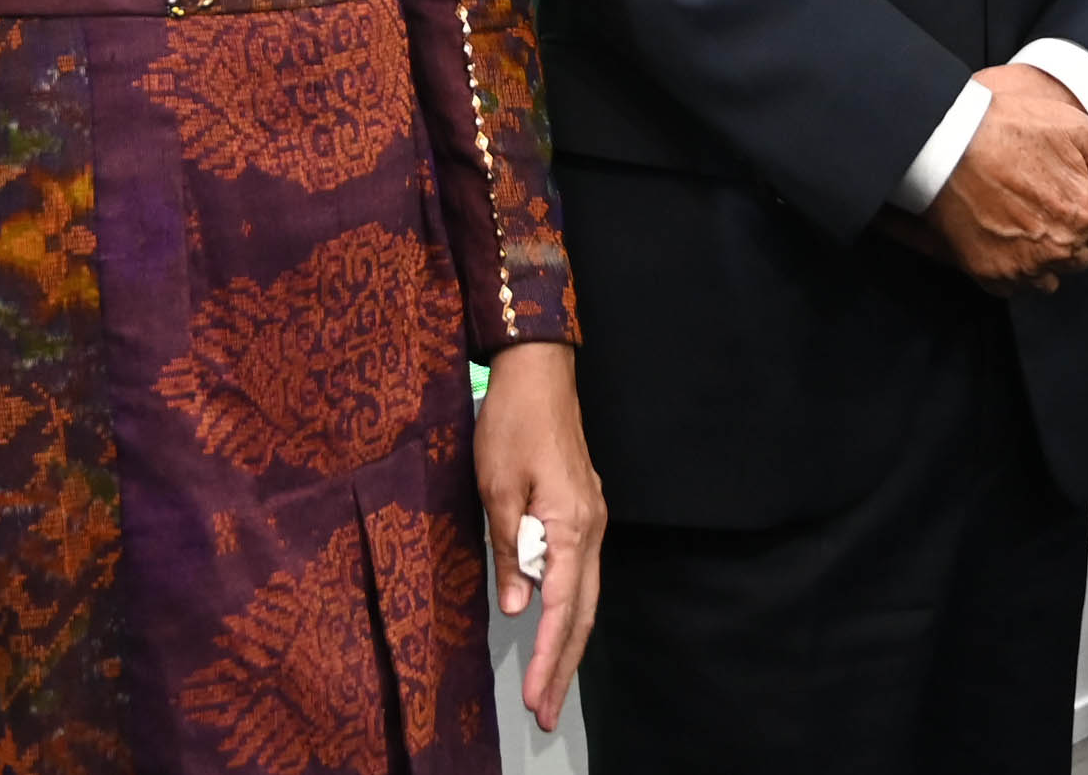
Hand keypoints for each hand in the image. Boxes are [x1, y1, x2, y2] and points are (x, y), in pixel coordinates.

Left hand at [472, 341, 602, 733]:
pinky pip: (579, 574)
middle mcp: (591, 529)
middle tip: (546, 715)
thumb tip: (517, 606)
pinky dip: (568, 610)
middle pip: (583, 614)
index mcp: (573, 526)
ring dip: (567, 644)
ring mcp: (591, 520)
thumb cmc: (513, 423)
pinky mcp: (581, 511)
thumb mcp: (497, 488)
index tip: (533, 699)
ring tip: (548, 687)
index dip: (548, 658)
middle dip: (564, 668)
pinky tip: (554, 630)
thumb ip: (510, 550)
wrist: (538, 372)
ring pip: (585, 596)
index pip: (563, 608)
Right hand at [925, 66, 1087, 291]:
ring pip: (1049, 277)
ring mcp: (1024, 266)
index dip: (1086, 208)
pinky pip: (1014, 287)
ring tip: (1019, 225)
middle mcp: (1060, 248)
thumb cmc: (1006, 130)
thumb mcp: (1072, 125)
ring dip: (1042, 258)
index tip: (1064, 194)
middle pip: (1080, 256)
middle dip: (1068, 235)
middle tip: (1038, 205)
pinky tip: (999, 239)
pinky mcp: (991, 274)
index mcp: (1085, 215)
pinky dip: (1010, 268)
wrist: (945, 144)